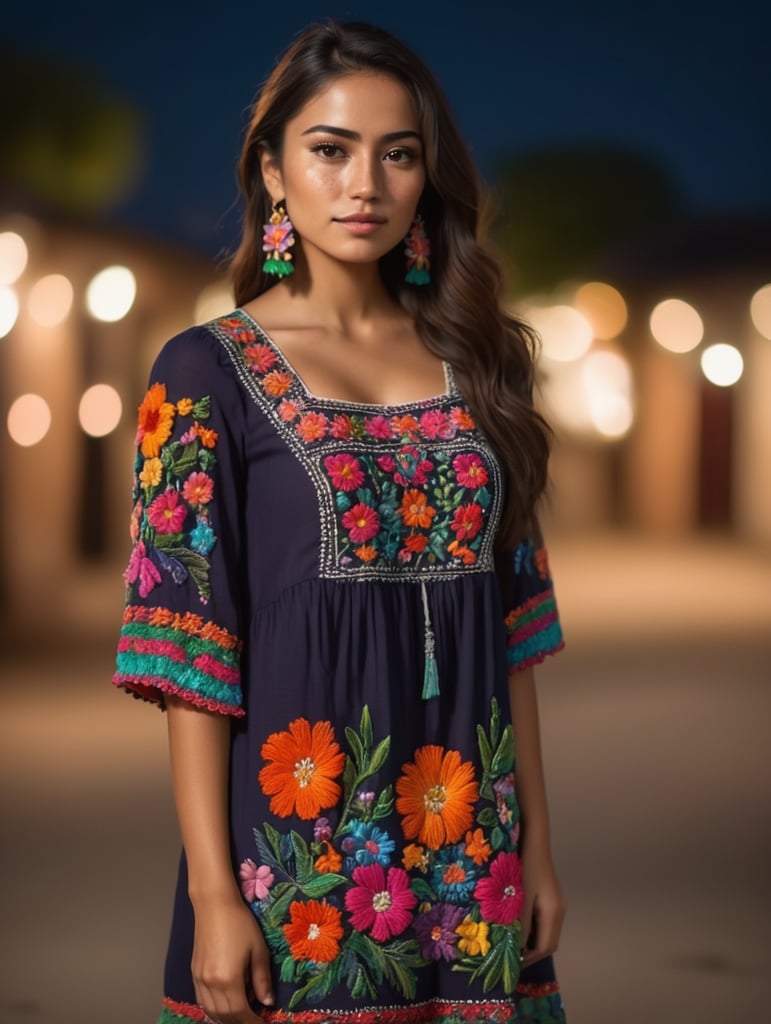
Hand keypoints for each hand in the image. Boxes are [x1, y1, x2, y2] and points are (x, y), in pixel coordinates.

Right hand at [191, 893, 273, 1023]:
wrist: (214, 905)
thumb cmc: (240, 923)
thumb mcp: (258, 949)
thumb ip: (262, 979)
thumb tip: (267, 1002)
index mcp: (229, 979)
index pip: (240, 1013)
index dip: (252, 1022)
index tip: (263, 1023)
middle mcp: (211, 984)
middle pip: (225, 1016)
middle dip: (240, 1022)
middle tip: (254, 1019)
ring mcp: (199, 979)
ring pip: (211, 1011)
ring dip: (226, 1018)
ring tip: (242, 1015)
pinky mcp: (194, 973)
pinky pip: (202, 1001)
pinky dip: (213, 1009)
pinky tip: (224, 1005)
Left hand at [519, 842, 566, 968]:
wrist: (533, 838)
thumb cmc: (525, 865)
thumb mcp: (520, 896)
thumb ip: (520, 923)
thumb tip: (516, 948)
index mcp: (554, 912)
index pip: (545, 947)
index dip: (528, 958)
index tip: (510, 962)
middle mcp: (559, 910)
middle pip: (548, 942)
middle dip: (529, 952)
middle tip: (508, 955)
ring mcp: (556, 902)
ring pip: (545, 931)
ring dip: (530, 939)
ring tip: (509, 941)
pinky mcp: (550, 896)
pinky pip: (543, 920)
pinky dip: (531, 927)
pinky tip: (515, 922)